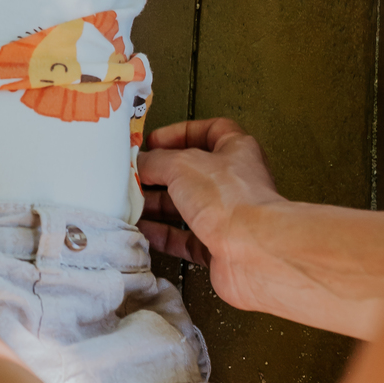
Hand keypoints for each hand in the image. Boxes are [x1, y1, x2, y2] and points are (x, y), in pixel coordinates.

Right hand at [138, 118, 284, 311]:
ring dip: (158, 205)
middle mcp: (234, 182)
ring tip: (131, 203)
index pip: (210, 131)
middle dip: (161, 174)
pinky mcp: (219, 247)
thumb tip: (141, 163)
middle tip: (134, 176)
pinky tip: (143, 230)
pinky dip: (163, 235)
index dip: (181, 133)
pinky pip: (186, 238)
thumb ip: (156, 161)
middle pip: (192, 172)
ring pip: (187, 207)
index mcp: (236, 151)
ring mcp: (227, 216)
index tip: (154, 141)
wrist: (253, 252)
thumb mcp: (181, 165)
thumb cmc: (229, 199)